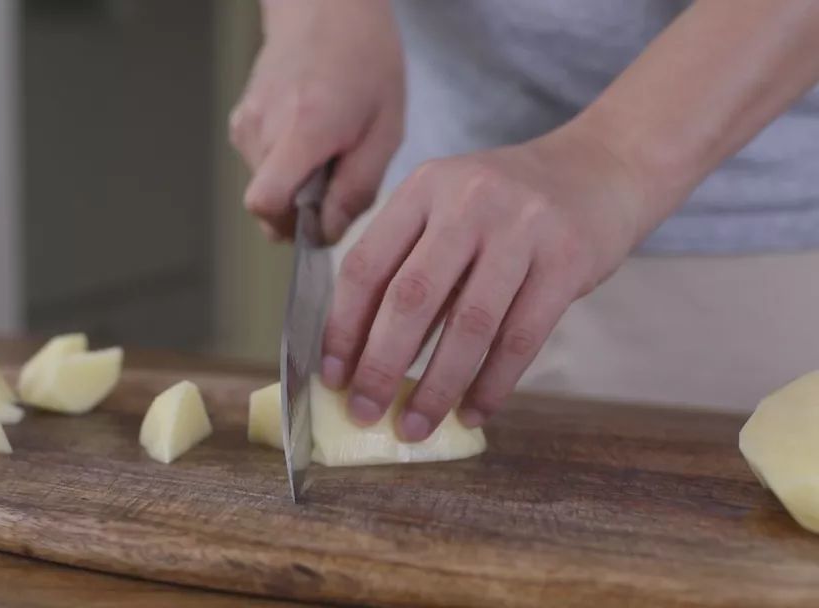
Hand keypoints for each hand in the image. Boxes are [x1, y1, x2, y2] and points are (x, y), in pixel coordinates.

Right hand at [229, 0, 402, 242]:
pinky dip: (285, 164)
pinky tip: (308, 135)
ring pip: (264, 186)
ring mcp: (246, 123)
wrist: (326, 11)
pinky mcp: (240, 122)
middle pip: (267, 203)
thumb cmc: (364, 61)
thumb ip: (358, 188)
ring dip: (296, 183)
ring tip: (327, 147)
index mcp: (305, 129)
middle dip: (301, 206)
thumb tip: (328, 233)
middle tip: (337, 175)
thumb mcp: (386, 130)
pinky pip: (260, 166)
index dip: (288, 225)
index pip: (265, 202)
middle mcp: (265, 127)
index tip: (318, 219)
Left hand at [321, 126, 654, 437]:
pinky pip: (522, 337)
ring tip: (416, 426)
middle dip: (380, 365)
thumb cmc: (509, 204)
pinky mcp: (568, 259)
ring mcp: (522, 228)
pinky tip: (473, 411)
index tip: (332, 376)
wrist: (602, 168)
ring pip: (469, 325)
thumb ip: (411, 267)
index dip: (344, 326)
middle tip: (363, 411)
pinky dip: (493, 384)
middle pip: (410, 297)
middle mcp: (468, 201)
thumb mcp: (450, 211)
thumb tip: (366, 356)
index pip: (367, 264)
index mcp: (424, 188)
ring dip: (436, 386)